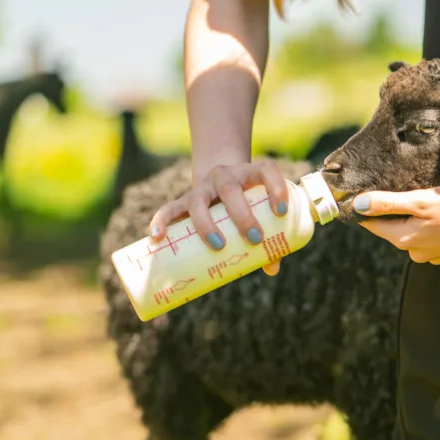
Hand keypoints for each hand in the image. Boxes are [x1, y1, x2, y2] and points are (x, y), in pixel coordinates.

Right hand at [148, 160, 289, 275]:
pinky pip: (169, 209)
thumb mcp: (260, 211)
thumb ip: (271, 237)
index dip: (276, 188)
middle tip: (254, 238)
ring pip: (199, 201)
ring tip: (219, 245)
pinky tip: (157, 236)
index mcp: (250, 174)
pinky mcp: (183, 200)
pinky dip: (161, 221)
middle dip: (242, 215)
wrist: (220, 182)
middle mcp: (225, 176)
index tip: (282, 212)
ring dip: (207, 224)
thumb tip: (272, 269)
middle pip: (230, 190)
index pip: (266, 171)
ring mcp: (202, 187)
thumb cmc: (248, 202)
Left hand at [352, 185, 439, 263]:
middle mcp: (415, 252)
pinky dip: (434, 227)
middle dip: (398, 212)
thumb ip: (388, 203)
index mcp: (404, 239)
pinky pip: (432, 239)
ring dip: (418, 219)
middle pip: (394, 229)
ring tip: (433, 203)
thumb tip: (357, 205)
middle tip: (411, 192)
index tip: (367, 193)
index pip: (373, 224)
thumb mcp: (422, 200)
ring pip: (414, 233)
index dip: (367, 208)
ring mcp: (433, 256)